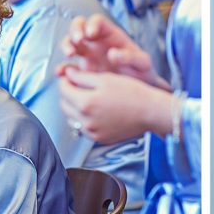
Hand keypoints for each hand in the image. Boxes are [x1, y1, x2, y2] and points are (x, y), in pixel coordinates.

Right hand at [58, 14, 163, 85]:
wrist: (139, 91)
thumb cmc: (143, 73)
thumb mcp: (143, 63)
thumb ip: (131, 57)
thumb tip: (113, 54)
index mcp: (112, 35)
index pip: (97, 21)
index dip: (92, 24)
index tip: (91, 34)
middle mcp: (97, 42)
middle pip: (79, 27)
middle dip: (75, 31)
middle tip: (78, 40)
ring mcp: (88, 55)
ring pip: (70, 43)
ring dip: (67, 45)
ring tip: (70, 54)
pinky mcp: (83, 71)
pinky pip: (69, 66)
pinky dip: (63, 68)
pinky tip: (62, 73)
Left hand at [58, 65, 172, 143]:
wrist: (150, 112)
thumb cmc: (133, 93)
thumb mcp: (106, 79)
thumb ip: (82, 77)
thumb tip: (68, 75)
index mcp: (86, 103)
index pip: (63, 90)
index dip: (66, 79)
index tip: (71, 76)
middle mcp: (86, 121)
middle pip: (64, 105)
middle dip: (68, 94)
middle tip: (78, 86)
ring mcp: (92, 133)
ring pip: (72, 119)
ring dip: (74, 108)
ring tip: (88, 99)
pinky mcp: (100, 139)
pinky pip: (83, 129)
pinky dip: (84, 120)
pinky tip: (96, 111)